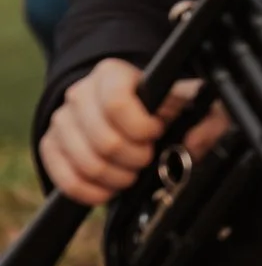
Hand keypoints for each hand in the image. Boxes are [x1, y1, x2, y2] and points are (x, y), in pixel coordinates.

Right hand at [40, 63, 226, 204]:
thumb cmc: (157, 103)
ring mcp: (61, 122)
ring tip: (132, 173)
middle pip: (103, 139)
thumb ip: (208, 116)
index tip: (156, 132)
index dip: (140, 126)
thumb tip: (196, 141)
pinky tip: (111, 188)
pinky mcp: (50, 147)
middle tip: (146, 157)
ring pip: (86, 163)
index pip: (116, 102)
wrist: (122, 108)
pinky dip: (92, 192)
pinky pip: (66, 180)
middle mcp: (79, 94)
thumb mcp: (187, 101)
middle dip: (134, 157)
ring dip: (116, 177)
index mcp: (111, 74)